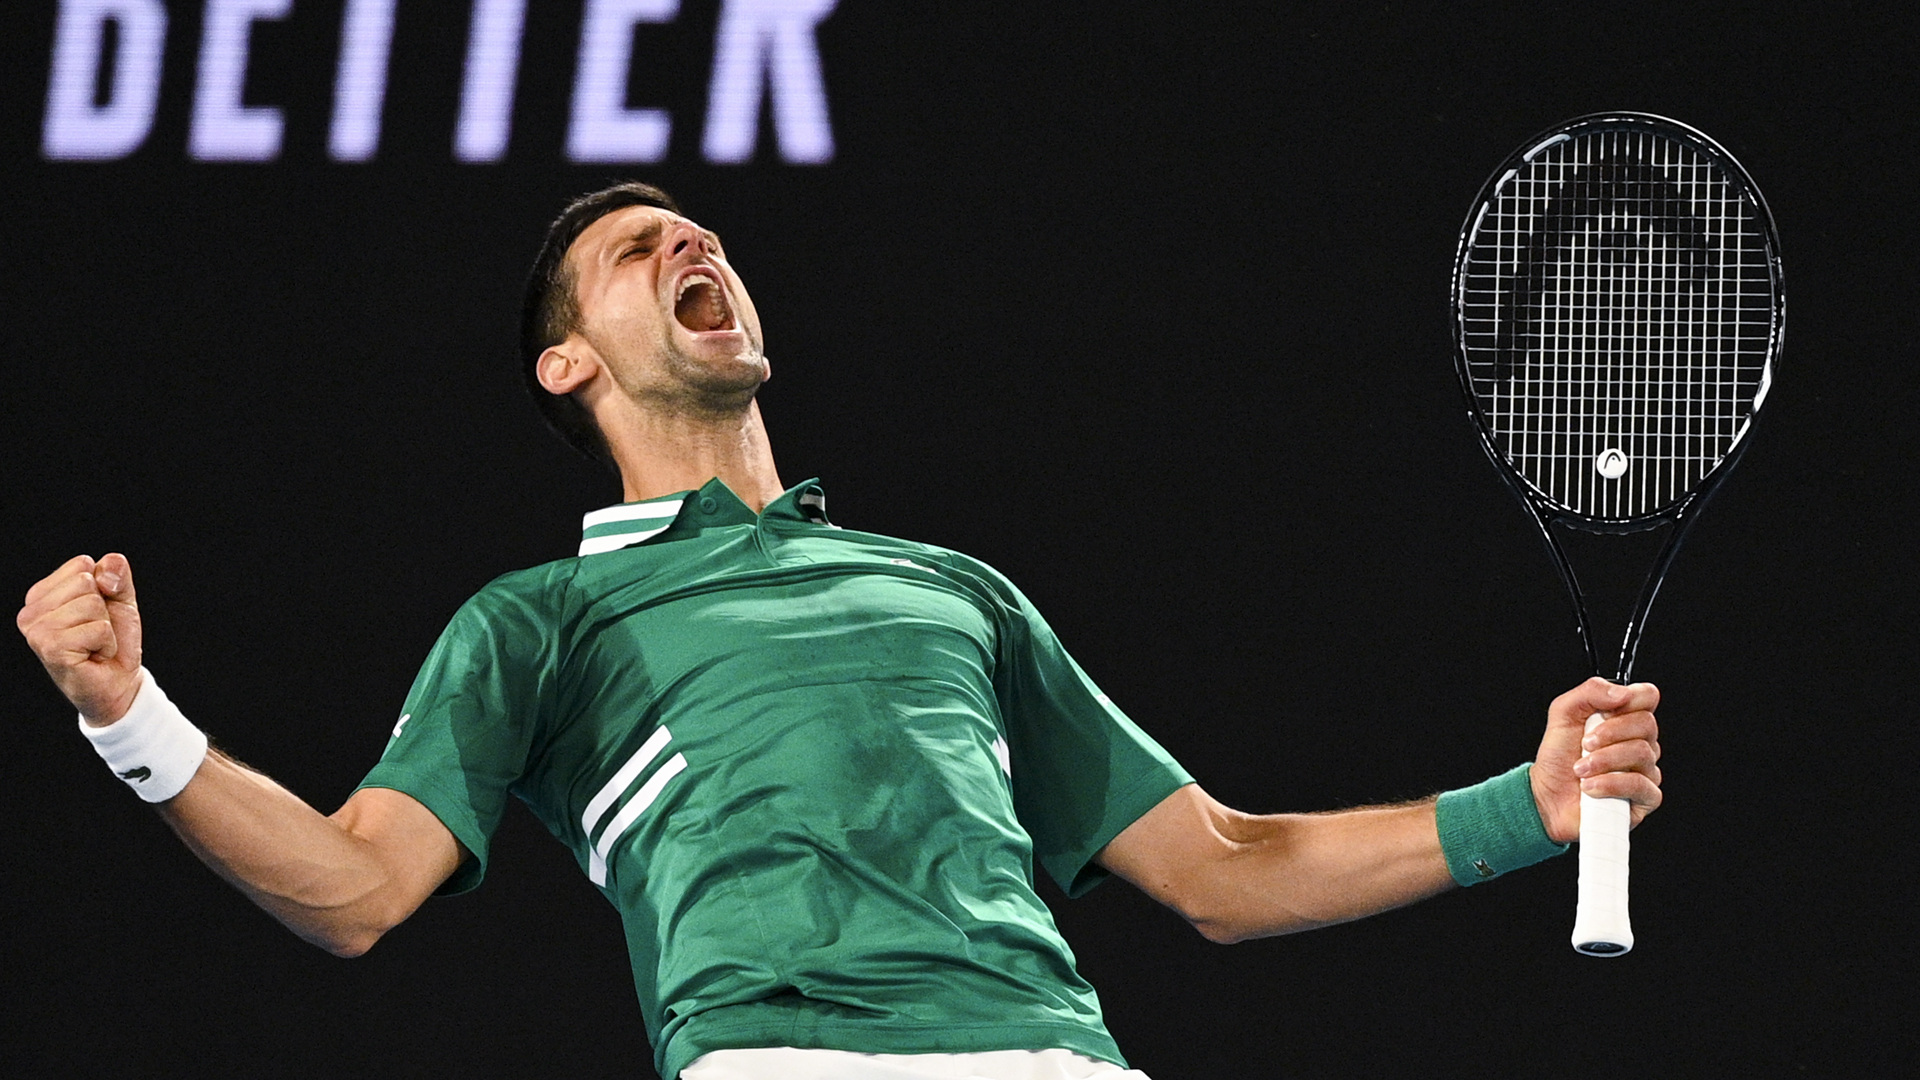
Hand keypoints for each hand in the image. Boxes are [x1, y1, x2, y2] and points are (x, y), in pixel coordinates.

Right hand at [16, 553, 144, 724]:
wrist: (118, 683)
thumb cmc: (113, 641)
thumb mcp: (119, 600)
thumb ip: (116, 574)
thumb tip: (108, 564)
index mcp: (41, 595)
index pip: (82, 564)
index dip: (104, 589)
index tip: (98, 614)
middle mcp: (31, 612)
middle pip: (87, 582)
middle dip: (104, 609)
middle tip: (96, 634)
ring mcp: (37, 631)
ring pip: (92, 604)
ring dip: (105, 628)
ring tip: (94, 645)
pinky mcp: (51, 648)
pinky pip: (98, 628)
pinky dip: (107, 643)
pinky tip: (93, 656)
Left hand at [1530, 677, 1661, 844]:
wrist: (1548, 797)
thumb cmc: (1558, 759)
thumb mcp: (1563, 715)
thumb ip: (1589, 693)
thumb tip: (1622, 693)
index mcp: (1623, 719)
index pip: (1647, 696)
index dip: (1632, 698)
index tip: (1605, 711)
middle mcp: (1639, 742)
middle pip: (1646, 724)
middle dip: (1608, 733)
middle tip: (1584, 745)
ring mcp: (1646, 770)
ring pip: (1641, 753)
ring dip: (1603, 760)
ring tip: (1581, 769)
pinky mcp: (1646, 797)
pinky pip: (1640, 784)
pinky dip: (1609, 784)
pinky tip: (1590, 787)